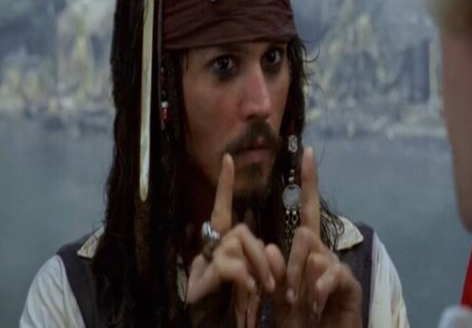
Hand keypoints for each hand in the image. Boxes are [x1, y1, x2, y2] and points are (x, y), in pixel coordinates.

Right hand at [186, 154, 278, 326]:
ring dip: (257, 266)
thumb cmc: (235, 314)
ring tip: (261, 291)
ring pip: (237, 242)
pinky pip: (230, 264)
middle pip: (240, 230)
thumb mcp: (255, 285)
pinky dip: (244, 276)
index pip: (223, 211)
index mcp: (223, 251)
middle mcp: (209, 252)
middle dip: (261, 253)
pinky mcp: (200, 280)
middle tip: (272, 283)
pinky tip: (249, 291)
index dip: (225, 185)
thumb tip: (270, 249)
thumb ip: (261, 265)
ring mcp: (202, 265)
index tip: (228, 158)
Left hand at [271, 148, 363, 327]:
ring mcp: (338, 268)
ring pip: (314, 254)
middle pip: (304, 234)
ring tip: (301, 305)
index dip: (308, 182)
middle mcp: (325, 254)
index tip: (306, 152)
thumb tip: (270, 247)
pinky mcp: (349, 284)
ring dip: (300, 282)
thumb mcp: (278, 296)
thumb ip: (274, 272)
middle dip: (290, 264)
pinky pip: (329, 274)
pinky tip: (315, 306)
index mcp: (307, 253)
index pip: (307, 210)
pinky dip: (317, 292)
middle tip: (285, 295)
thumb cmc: (301, 321)